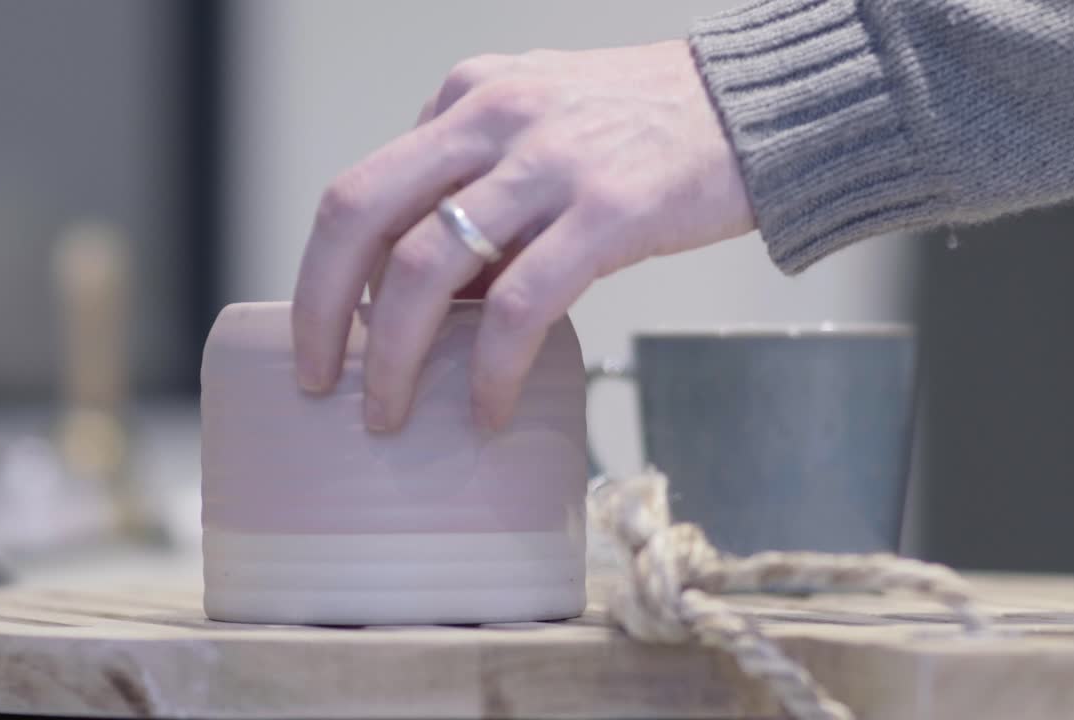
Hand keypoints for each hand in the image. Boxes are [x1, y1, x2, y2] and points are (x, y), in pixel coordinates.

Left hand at [292, 40, 753, 430]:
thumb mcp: (541, 124)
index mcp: (467, 98)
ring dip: (394, 356)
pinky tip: (490, 410)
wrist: (754, 108)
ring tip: (391, 414)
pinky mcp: (608, 211)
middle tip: (319, 381)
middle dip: (323, 310)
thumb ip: (478, 181)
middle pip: (360, 215)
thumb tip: (429, 284)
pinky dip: (493, 370)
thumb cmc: (647, 129)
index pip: (363, 189)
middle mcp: (492, 118)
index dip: (328, 273)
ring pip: (428, 268)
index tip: (327, 334)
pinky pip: (522, 305)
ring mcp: (548, 163)